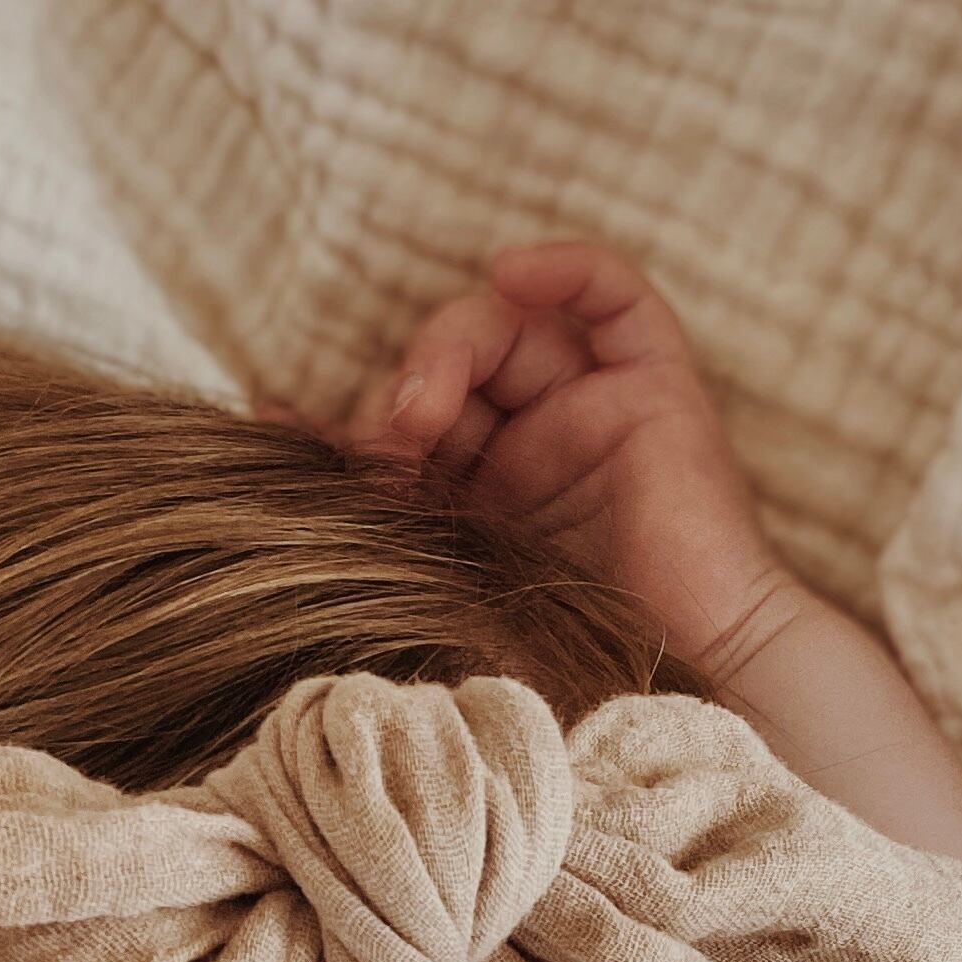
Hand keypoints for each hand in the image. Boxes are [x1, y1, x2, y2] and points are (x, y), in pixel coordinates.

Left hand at [323, 237, 802, 684]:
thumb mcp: (447, 601)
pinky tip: (510, 273)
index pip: (406, 426)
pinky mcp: (656, 392)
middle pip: (452, 369)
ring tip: (422, 405)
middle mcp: (532, 451)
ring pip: (511, 328)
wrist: (680, 694)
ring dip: (451, 343)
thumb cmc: (569, 679)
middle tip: (382, 443)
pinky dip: (566, 267)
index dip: (345, 419)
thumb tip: (283, 491)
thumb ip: (383, 543)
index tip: (280, 428)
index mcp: (480, 505)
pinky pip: (615, 296)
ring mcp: (592, 415)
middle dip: (403, 390)